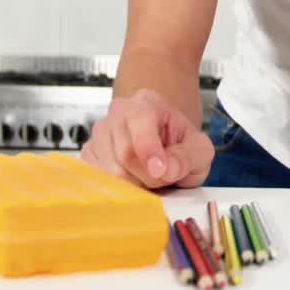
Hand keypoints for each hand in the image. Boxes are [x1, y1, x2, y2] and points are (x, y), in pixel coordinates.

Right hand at [81, 89, 213, 188]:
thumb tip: (167, 169)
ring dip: (135, 183)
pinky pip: (99, 178)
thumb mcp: (200, 149)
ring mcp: (100, 133)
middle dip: (149, 175)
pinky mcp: (90, 153)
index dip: (150, 151)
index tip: (162, 171)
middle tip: (164, 176)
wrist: (166, 146)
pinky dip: (119, 187)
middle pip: (125, 153)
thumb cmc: (180, 145)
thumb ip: (189, 157)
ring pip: (110, 171)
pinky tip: (133, 178)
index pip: (140, 122)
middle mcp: (119, 112)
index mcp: (146, 102)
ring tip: (149, 175)